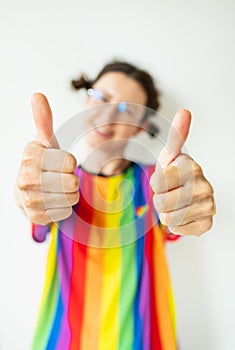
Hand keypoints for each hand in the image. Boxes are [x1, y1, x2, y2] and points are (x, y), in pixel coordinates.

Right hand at [16, 93, 78, 224]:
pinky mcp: (36, 217)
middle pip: (71, 182)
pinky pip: (65, 212)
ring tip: (57, 189)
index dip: (70, 163)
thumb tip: (38, 94)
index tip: (59, 162)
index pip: (70, 162)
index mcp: (30, 155)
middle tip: (59, 177)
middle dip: (71, 179)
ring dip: (70, 194)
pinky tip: (53, 201)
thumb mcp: (45, 141)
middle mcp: (25, 178)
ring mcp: (29, 200)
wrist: (28, 190)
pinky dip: (65, 207)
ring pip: (71, 198)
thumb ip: (44, 119)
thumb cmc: (42, 162)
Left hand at [150, 109, 214, 235]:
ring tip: (177, 204)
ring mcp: (208, 206)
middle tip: (171, 193)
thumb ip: (176, 136)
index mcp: (192, 167)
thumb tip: (185, 111)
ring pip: (168, 219)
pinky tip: (184, 215)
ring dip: (167, 213)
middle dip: (160, 200)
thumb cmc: (176, 175)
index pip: (156, 183)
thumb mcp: (171, 156)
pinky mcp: (207, 224)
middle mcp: (204, 185)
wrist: (188, 195)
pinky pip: (178, 229)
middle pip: (161, 203)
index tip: (166, 179)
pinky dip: (176, 224)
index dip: (156, 184)